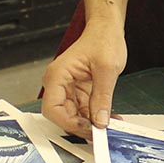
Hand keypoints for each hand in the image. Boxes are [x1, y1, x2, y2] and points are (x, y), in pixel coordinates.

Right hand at [40, 18, 126, 138]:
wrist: (107, 29)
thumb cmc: (103, 40)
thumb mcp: (106, 69)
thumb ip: (102, 97)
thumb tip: (99, 121)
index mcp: (57, 75)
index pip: (52, 108)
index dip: (69, 122)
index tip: (88, 129)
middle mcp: (59, 83)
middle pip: (62, 114)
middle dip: (82, 125)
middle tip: (101, 134)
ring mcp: (69, 87)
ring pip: (75, 114)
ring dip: (91, 122)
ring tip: (110, 126)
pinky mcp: (80, 90)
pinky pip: (85, 108)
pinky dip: (96, 115)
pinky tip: (110, 118)